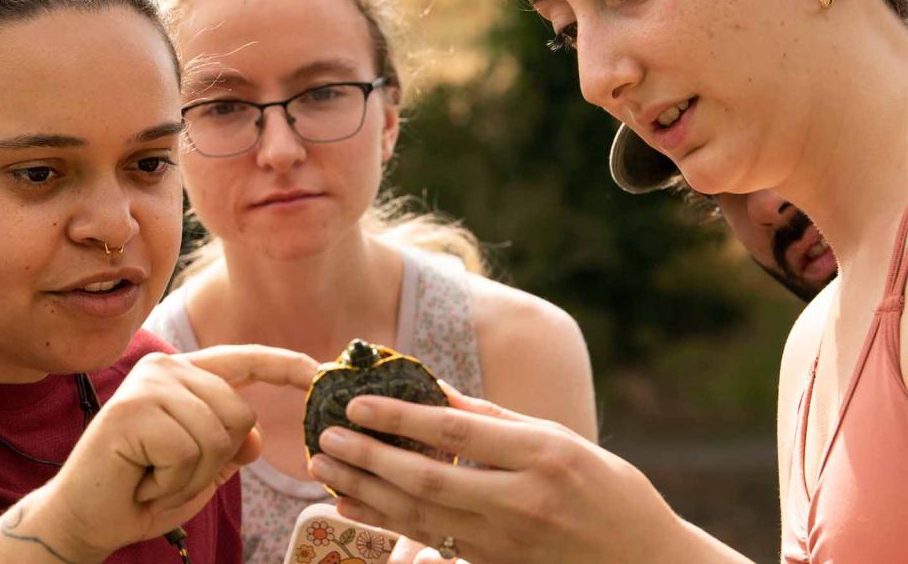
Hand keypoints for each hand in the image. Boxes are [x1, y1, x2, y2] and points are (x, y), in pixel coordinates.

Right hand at [38, 345, 317, 560]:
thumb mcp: (201, 471)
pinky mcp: (132, 410)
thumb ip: (229, 447)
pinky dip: (171, 480)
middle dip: (215, 461)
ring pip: (217, 435)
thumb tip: (254, 436)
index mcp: (184, 376)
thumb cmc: (141, 492)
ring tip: (153, 477)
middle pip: (240, 413)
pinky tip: (141, 479)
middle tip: (169, 474)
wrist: (84, 519)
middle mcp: (166, 369)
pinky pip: (188, 452)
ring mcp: (148, 385)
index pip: (244, 361)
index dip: (285, 366)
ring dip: (191, 475)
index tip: (320, 372)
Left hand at [307, 383, 742, 563]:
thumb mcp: (562, 441)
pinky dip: (384, 522)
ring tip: (326, 468)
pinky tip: (352, 505)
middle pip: (427, 479)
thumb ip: (497, 420)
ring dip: (365, 491)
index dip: (401, 417)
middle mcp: (522, 502)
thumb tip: (436, 392)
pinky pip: (427, 540)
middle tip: (327, 438)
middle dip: (369, 458)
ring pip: (418, 516)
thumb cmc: (608, 491)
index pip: (456, 434)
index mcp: (543, 457)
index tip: (358, 403)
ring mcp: (506, 541)